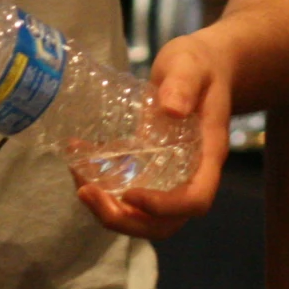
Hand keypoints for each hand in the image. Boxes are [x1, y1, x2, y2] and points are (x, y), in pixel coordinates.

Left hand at [75, 30, 231, 239]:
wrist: (200, 66)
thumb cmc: (199, 65)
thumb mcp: (191, 65)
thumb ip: (183, 83)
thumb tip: (171, 109)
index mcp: (208, 154)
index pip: (196, 199)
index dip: (164, 207)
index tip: (130, 193)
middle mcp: (191, 174)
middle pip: (166, 223)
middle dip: (125, 219)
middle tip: (87, 193)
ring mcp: (171, 176)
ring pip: (145, 217)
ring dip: (110, 211)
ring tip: (79, 182)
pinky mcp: (152, 170)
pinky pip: (130, 195)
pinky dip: (104, 190)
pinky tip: (80, 163)